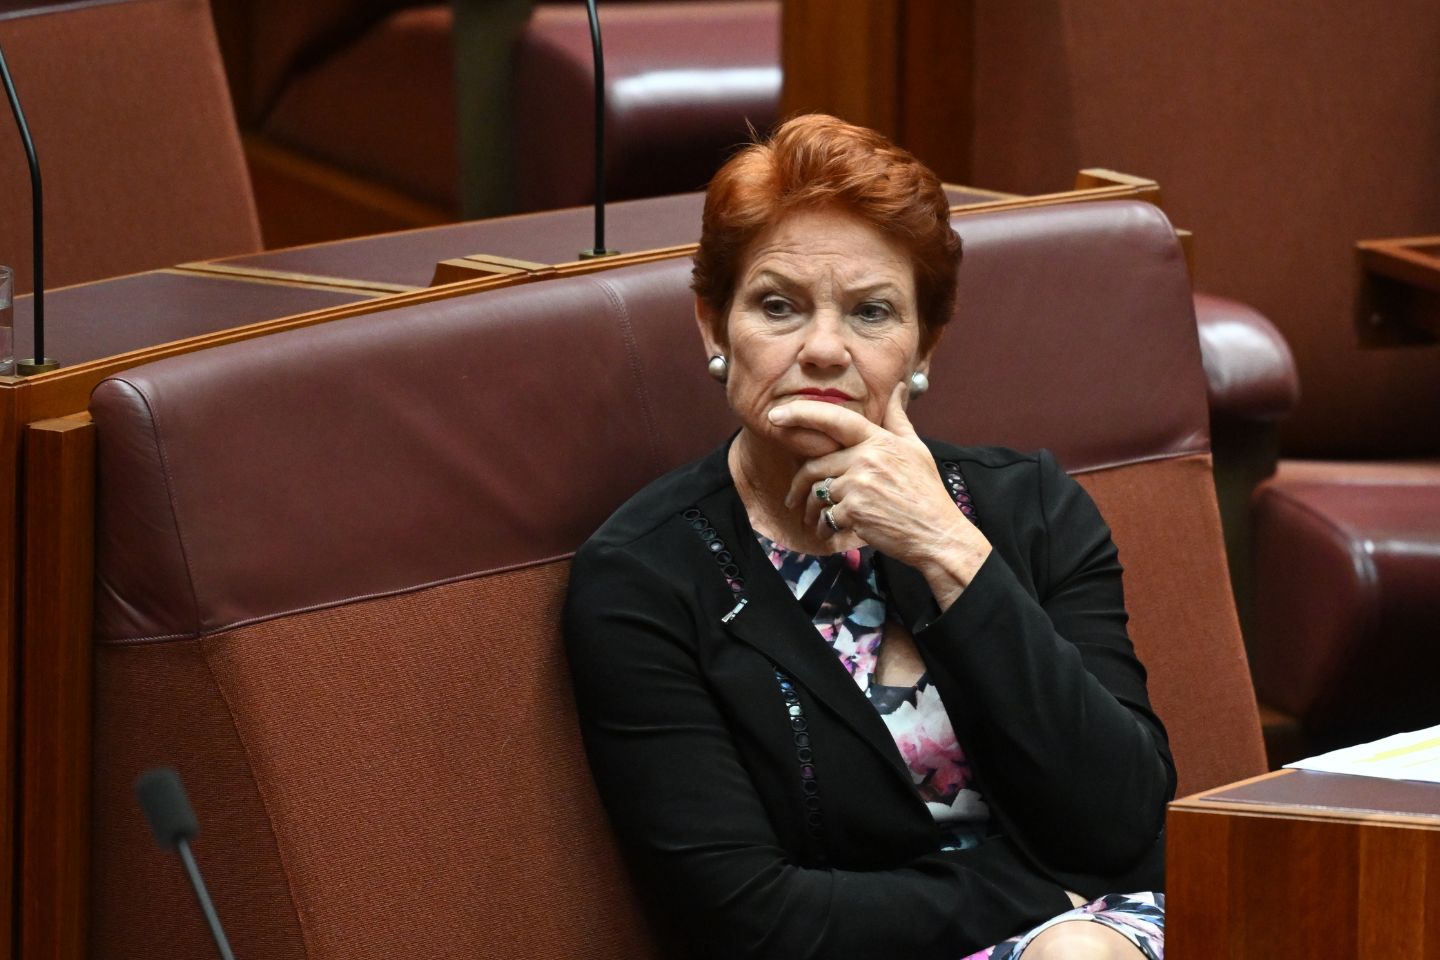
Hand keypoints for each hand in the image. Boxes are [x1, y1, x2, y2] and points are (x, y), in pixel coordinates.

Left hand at [770, 384, 990, 606]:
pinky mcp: (854, 511)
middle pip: (816, 464)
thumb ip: (898, 419)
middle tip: (792, 498)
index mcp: (879, 440)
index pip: (834, 419)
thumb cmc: (926, 492)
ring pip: (818, 491)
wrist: (936, 533)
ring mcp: (859, 485)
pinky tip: (828, 531)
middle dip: (799, 484)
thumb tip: (897, 388)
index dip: (801, 413)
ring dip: (811, 509)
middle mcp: (866, 458)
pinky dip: (822, 526)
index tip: (775, 415)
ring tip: (812, 519)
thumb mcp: (916, 449)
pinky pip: (825, 515)